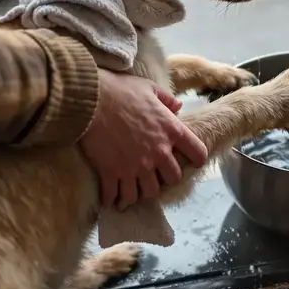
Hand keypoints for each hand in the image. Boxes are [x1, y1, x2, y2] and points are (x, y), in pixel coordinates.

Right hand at [80, 70, 207, 209]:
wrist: (90, 99)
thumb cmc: (120, 90)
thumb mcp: (149, 88)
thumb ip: (166, 99)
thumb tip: (178, 106)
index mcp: (171, 130)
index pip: (197, 152)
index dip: (197, 158)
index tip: (193, 161)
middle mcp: (157, 153)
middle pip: (172, 179)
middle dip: (165, 178)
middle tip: (155, 175)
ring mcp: (135, 166)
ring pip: (147, 193)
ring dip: (141, 192)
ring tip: (133, 191)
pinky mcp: (112, 173)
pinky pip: (116, 196)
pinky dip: (113, 200)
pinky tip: (110, 199)